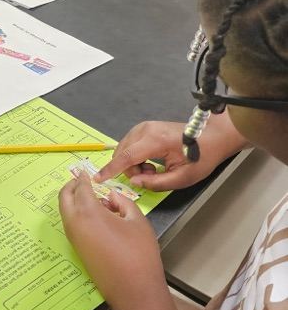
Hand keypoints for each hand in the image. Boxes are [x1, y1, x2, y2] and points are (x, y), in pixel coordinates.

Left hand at [59, 172, 166, 309]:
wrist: (133, 289)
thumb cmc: (139, 253)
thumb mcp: (136, 220)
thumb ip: (122, 202)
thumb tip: (111, 197)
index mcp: (88, 212)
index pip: (81, 188)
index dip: (83, 178)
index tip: (84, 172)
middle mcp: (74, 224)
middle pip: (64, 198)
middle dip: (70, 187)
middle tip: (80, 181)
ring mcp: (73, 238)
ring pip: (66, 212)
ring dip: (73, 201)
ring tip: (93, 199)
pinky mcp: (77, 250)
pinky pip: (71, 225)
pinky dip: (77, 215)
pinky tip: (95, 217)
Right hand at [95, 113, 247, 190]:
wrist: (211, 136)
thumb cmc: (201, 157)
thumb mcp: (182, 178)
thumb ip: (156, 183)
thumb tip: (135, 182)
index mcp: (155, 141)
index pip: (126, 157)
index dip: (111, 170)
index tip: (98, 179)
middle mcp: (145, 130)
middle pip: (123, 154)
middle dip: (130, 170)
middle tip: (151, 176)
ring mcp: (144, 126)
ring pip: (124, 150)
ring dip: (133, 164)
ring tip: (153, 169)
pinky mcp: (145, 127)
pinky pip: (129, 145)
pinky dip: (135, 157)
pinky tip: (150, 161)